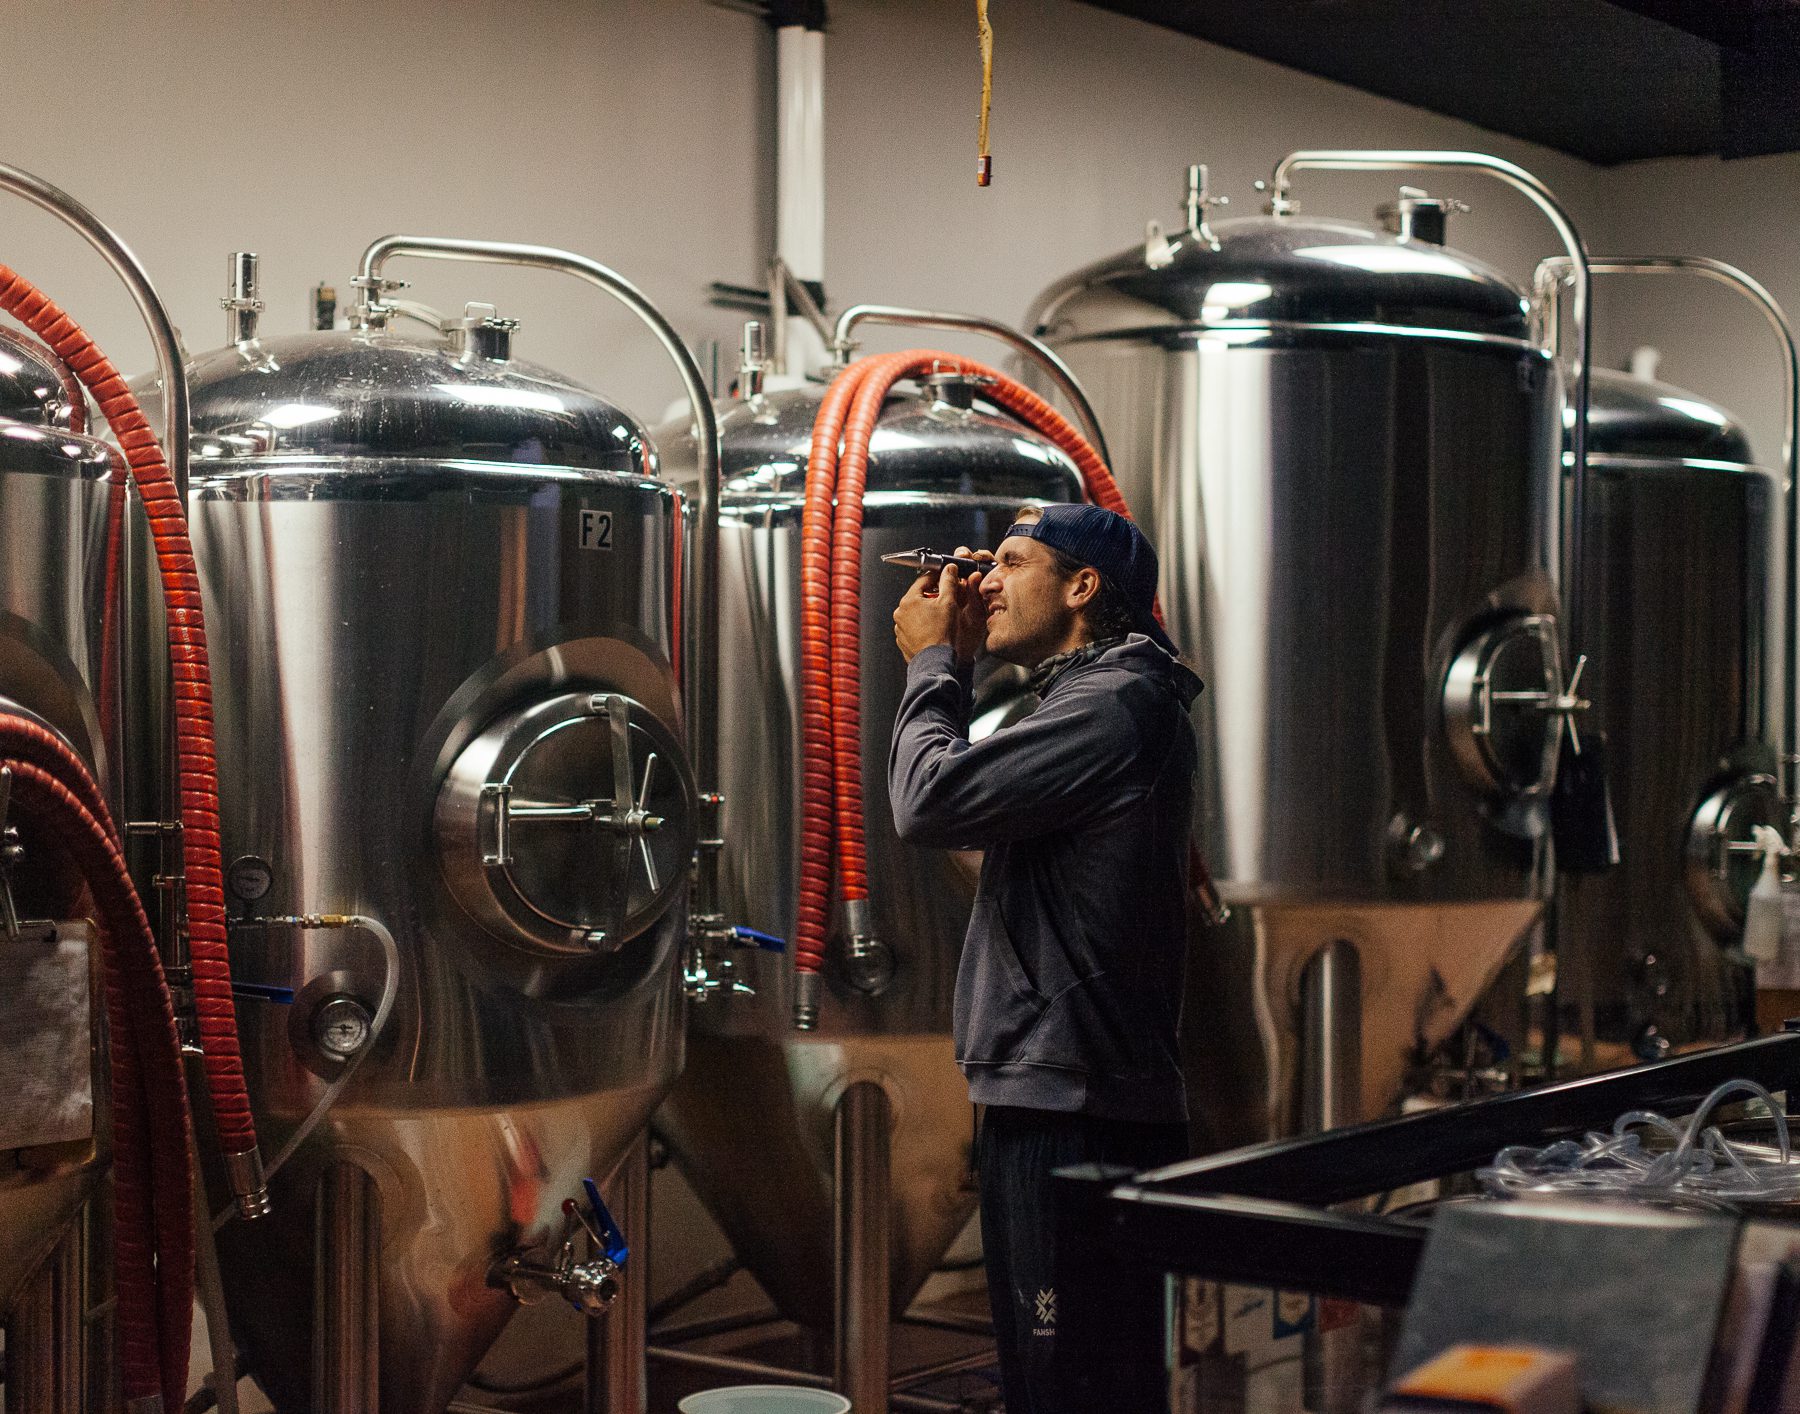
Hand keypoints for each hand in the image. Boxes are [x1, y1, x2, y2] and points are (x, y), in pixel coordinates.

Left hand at [893, 547, 988, 663]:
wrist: (936, 661)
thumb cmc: (942, 634)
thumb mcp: (949, 602)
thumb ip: (948, 582)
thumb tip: (949, 569)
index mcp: (908, 601)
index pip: (923, 580)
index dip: (937, 577)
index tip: (945, 577)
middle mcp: (900, 613)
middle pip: (918, 597)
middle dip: (933, 596)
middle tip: (947, 599)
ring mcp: (900, 629)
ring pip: (916, 613)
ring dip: (927, 612)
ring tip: (942, 617)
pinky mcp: (903, 641)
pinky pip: (914, 628)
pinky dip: (923, 626)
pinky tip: (935, 630)